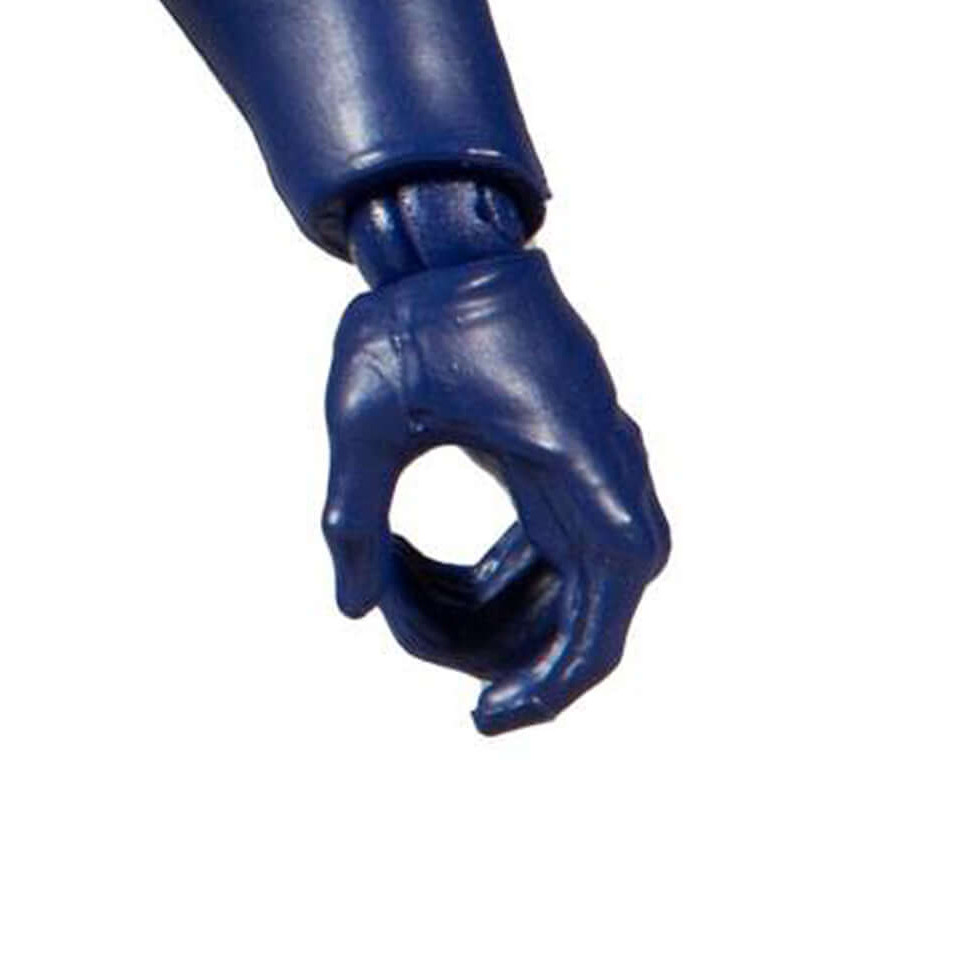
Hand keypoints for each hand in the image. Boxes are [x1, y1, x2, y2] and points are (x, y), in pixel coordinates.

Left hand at [321, 250, 668, 732]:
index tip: (483, 718)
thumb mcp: (361, 410)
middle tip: (402, 635)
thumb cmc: (408, 313)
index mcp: (576, 466)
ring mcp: (589, 476)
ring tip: (386, 580)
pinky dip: (480, 580)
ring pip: (556, 593)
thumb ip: (352, 513)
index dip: (553, 683)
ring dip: (477, 612)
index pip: (601, 615)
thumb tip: (350, 608)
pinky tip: (402, 566)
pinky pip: (538, 557)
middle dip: (494, 650)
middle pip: (580, 618)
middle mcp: (606, 479)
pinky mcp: (561, 471)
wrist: (444, 237)